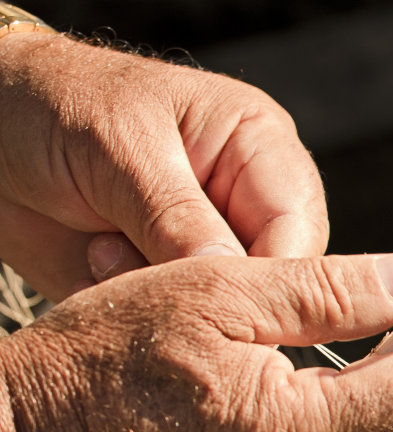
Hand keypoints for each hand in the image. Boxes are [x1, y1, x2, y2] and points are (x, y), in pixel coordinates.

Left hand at [0, 32, 327, 300]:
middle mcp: (244, 204)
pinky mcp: (169, 285)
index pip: (299, 228)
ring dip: (163, 298)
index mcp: (259, 149)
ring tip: (101, 253)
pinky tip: (92, 271)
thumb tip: (236, 282)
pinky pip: (175, 324)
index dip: (275, 272)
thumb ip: (179, 216)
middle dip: (212, 288)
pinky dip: (132, 311)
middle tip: (144, 270)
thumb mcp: (120, 147)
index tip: (230, 300)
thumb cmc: (54, 107)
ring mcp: (207, 249)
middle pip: (274, 279)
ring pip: (225, 309)